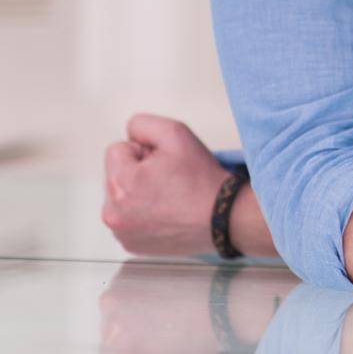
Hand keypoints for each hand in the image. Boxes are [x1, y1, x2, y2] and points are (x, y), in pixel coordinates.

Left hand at [102, 114, 230, 255]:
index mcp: (119, 183)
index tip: (165, 163)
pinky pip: (129, 219)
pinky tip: (167, 214)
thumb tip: (129, 135)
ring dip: (139, 193)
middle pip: (117, 175)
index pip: (117, 150)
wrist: (223, 217)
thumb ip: (142, 124)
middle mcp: (112, 213)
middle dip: (139, 172)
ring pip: (122, 198)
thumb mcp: (176, 133)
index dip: (144, 151)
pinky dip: (143, 214)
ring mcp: (121, 232)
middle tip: (169, 179)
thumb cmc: (200, 178)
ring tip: (169, 197)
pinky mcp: (131, 245)